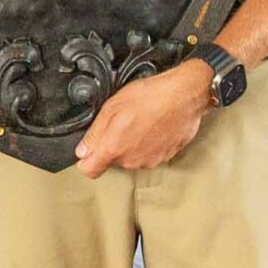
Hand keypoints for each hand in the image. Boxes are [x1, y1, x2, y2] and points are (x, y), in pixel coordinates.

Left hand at [73, 62, 214, 178]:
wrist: (184, 96)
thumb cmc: (150, 97)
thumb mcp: (112, 107)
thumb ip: (94, 133)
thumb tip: (82, 151)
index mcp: (114, 148)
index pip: (90, 170)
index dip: (86, 161)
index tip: (87, 152)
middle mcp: (131, 160)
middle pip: (112, 161)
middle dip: (112, 145)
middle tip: (121, 123)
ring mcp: (150, 161)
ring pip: (131, 157)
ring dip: (131, 144)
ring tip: (140, 122)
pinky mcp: (165, 158)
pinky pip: (148, 155)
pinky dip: (148, 144)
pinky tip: (152, 126)